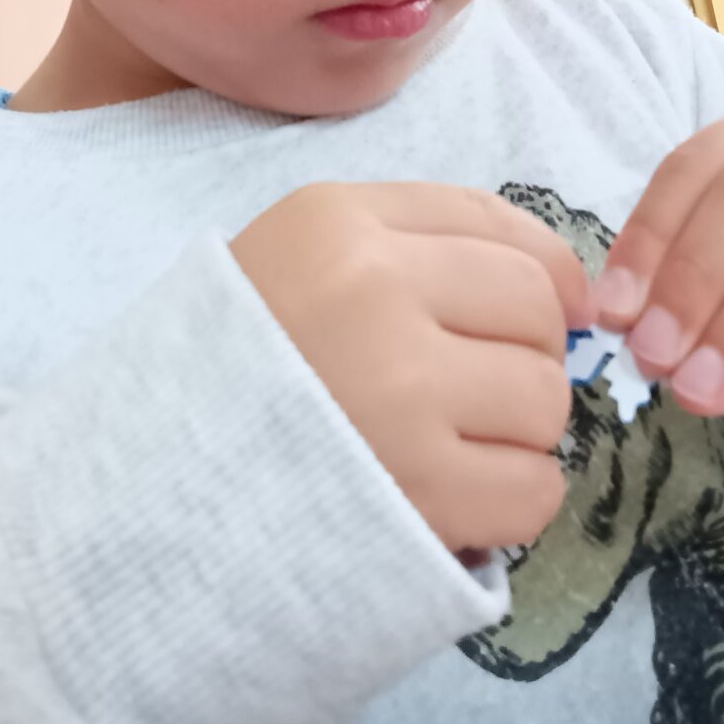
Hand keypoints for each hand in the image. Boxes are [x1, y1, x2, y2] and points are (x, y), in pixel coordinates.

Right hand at [231, 182, 591, 554]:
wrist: (151, 475)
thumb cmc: (239, 360)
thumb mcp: (304, 255)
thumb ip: (419, 241)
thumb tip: (573, 289)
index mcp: (340, 224)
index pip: (498, 225)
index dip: (551, 273)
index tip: (556, 309)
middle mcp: (373, 293)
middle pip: (535, 312)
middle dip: (527, 354)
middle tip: (475, 390)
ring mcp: (398, 393)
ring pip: (545, 401)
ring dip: (519, 432)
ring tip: (456, 443)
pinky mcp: (417, 491)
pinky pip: (535, 489)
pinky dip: (515, 500)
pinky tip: (461, 495)